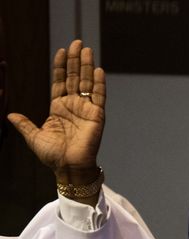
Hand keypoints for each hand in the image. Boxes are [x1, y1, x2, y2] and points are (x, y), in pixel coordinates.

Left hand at [7, 40, 104, 197]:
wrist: (68, 167)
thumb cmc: (52, 155)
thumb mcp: (33, 137)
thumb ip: (24, 124)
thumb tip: (9, 114)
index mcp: (58, 108)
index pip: (60, 82)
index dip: (60, 67)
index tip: (61, 51)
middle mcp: (73, 106)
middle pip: (75, 78)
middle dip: (75, 60)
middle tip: (76, 42)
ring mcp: (86, 110)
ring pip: (87, 83)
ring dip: (87, 66)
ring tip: (87, 49)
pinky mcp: (97, 116)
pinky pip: (99, 96)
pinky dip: (99, 83)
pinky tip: (98, 70)